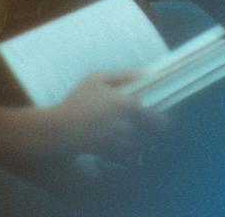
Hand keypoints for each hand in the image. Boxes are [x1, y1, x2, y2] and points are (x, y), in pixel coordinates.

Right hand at [45, 69, 169, 157]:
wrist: (58, 128)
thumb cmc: (76, 100)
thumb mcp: (97, 78)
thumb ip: (123, 74)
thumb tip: (145, 71)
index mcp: (125, 105)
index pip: (155, 118)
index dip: (163, 120)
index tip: (166, 119)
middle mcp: (125, 126)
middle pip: (151, 134)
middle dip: (154, 130)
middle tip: (154, 125)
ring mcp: (116, 141)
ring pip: (140, 144)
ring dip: (144, 139)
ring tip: (141, 131)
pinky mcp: (108, 152)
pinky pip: (127, 152)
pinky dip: (130, 147)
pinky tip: (124, 139)